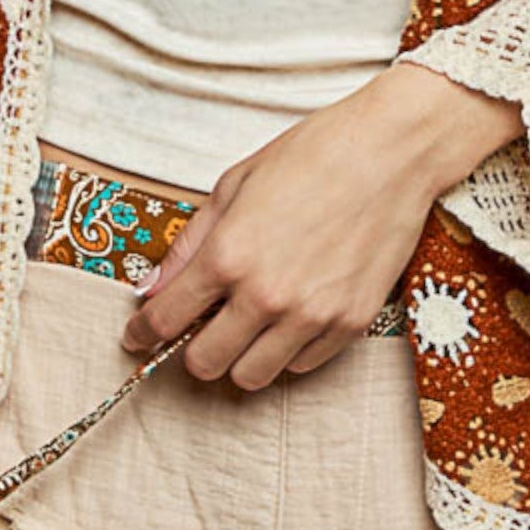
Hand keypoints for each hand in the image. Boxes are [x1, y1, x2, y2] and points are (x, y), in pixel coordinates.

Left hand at [118, 58, 521, 389]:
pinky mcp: (349, 324)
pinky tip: (290, 314)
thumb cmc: (314, 154)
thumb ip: (191, 242)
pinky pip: (302, 367)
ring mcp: (311, 316)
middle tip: (201, 326)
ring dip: (240, 356)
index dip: (143, 332)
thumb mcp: (236, 183)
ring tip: (247, 324)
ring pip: (251, 377)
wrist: (391, 151)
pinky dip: (287, 350)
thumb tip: (156, 287)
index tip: (138, 336)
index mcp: (229, 254)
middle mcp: (266, 295)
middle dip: (193, 348)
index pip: (166, 319)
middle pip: (205, 364)